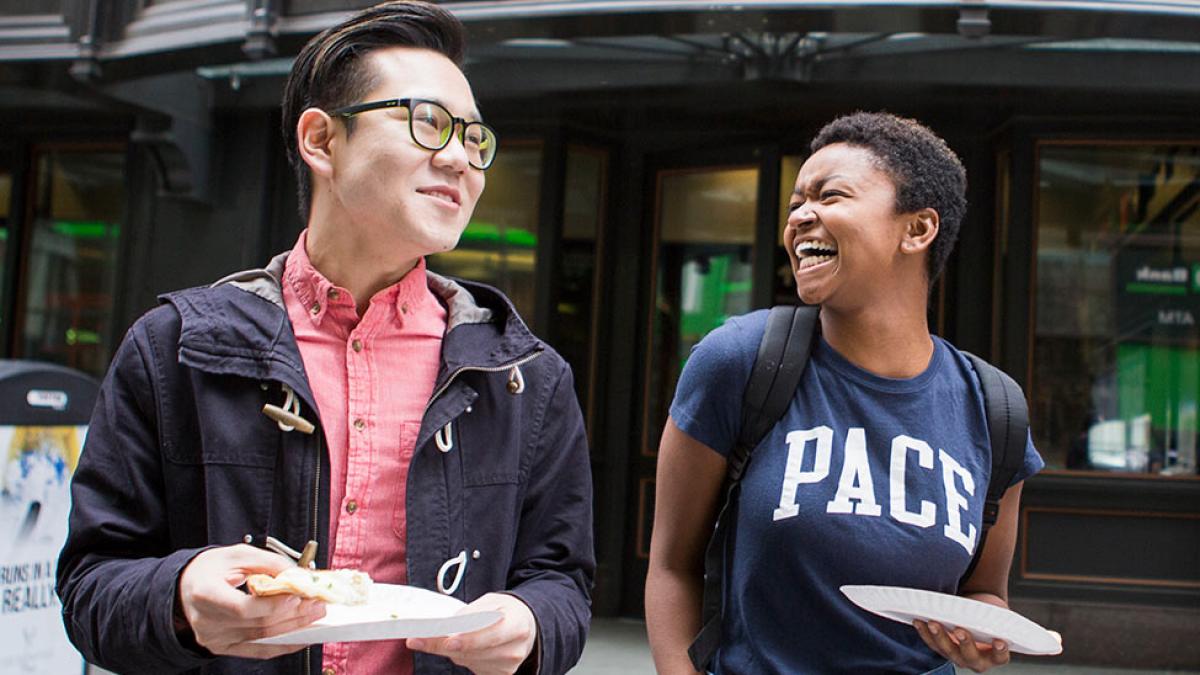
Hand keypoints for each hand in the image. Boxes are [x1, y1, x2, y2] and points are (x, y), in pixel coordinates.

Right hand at [177, 544, 326, 658]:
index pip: (244, 608)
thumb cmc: (209, 569)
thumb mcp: (237, 554)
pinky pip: (258, 650)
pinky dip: (283, 644)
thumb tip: (299, 575)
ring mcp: (215, 638)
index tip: (299, 593)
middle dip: (294, 614)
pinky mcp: (223, 647)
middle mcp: (208, 621)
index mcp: (206, 594)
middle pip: (259, 624)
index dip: (275, 604)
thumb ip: (269, 563)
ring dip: (294, 626)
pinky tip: (301, 634)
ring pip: (263, 638)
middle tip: (317, 602)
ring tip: (314, 613)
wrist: (185, 587)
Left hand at [407, 592, 537, 674]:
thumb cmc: (505, 610)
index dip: (469, 639)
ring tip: (440, 638)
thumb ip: (472, 613)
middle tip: (417, 640)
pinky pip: (472, 667)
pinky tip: (461, 647)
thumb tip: (447, 626)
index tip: (447, 641)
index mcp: (518, 625)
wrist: (525, 625)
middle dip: (443, 645)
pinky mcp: (500, 674)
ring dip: (450, 650)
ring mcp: (508, 666)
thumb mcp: (492, 601)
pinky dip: (461, 656)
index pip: (490, 635)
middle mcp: (515, 649)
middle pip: (474, 651)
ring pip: (468, 660)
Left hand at [914, 620, 1009, 672]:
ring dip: (939, 637)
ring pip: (948, 650)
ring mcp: (957, 656)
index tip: (999, 641)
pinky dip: (925, 632)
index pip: (1000, 657)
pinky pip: (932, 643)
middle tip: (960, 630)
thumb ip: (996, 616)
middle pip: (970, 656)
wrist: (976, 613)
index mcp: (995, 654)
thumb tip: (991, 610)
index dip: (1000, 651)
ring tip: (933, 623)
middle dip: (965, 643)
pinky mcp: (942, 649)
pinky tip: (919, 621)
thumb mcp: (997, 614)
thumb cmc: (990, 614)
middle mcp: (976, 660)